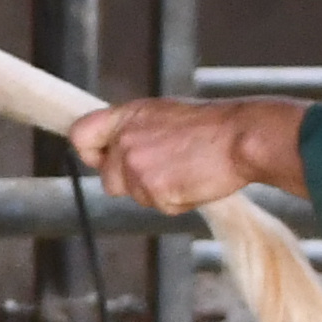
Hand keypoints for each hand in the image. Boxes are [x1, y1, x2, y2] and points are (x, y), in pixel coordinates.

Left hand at [71, 95, 309, 217]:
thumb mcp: (163, 115)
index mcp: (126, 116)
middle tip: (166, 169)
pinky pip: (160, 207)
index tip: (103, 159)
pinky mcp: (154, 190)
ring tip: (185, 171)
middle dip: (132, 183)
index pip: (79, 136)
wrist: (242, 137)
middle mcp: (124, 141)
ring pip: (135, 196)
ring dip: (156, 192)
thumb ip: (134, 131)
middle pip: (107, 180)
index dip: (91, 153)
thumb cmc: (212, 126)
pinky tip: (194, 181)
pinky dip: (177, 201)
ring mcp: (137, 167)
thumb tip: (115, 149)